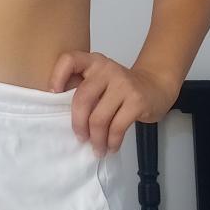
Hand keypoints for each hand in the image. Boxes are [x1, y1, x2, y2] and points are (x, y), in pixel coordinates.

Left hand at [48, 51, 178, 156]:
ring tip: (97, 148)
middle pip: (82, 99)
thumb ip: (82, 89)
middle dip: (78, 124)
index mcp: (93, 62)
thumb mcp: (100, 80)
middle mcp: (107, 69)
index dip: (57, 77)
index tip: (54, 96)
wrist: (156, 85)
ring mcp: (123, 84)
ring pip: (99, 118)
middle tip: (80, 138)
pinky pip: (117, 127)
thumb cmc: (120, 87)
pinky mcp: (137, 101)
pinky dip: (112, 141)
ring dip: (96, 139)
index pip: (70, 60)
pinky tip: (111, 147)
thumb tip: (60, 117)